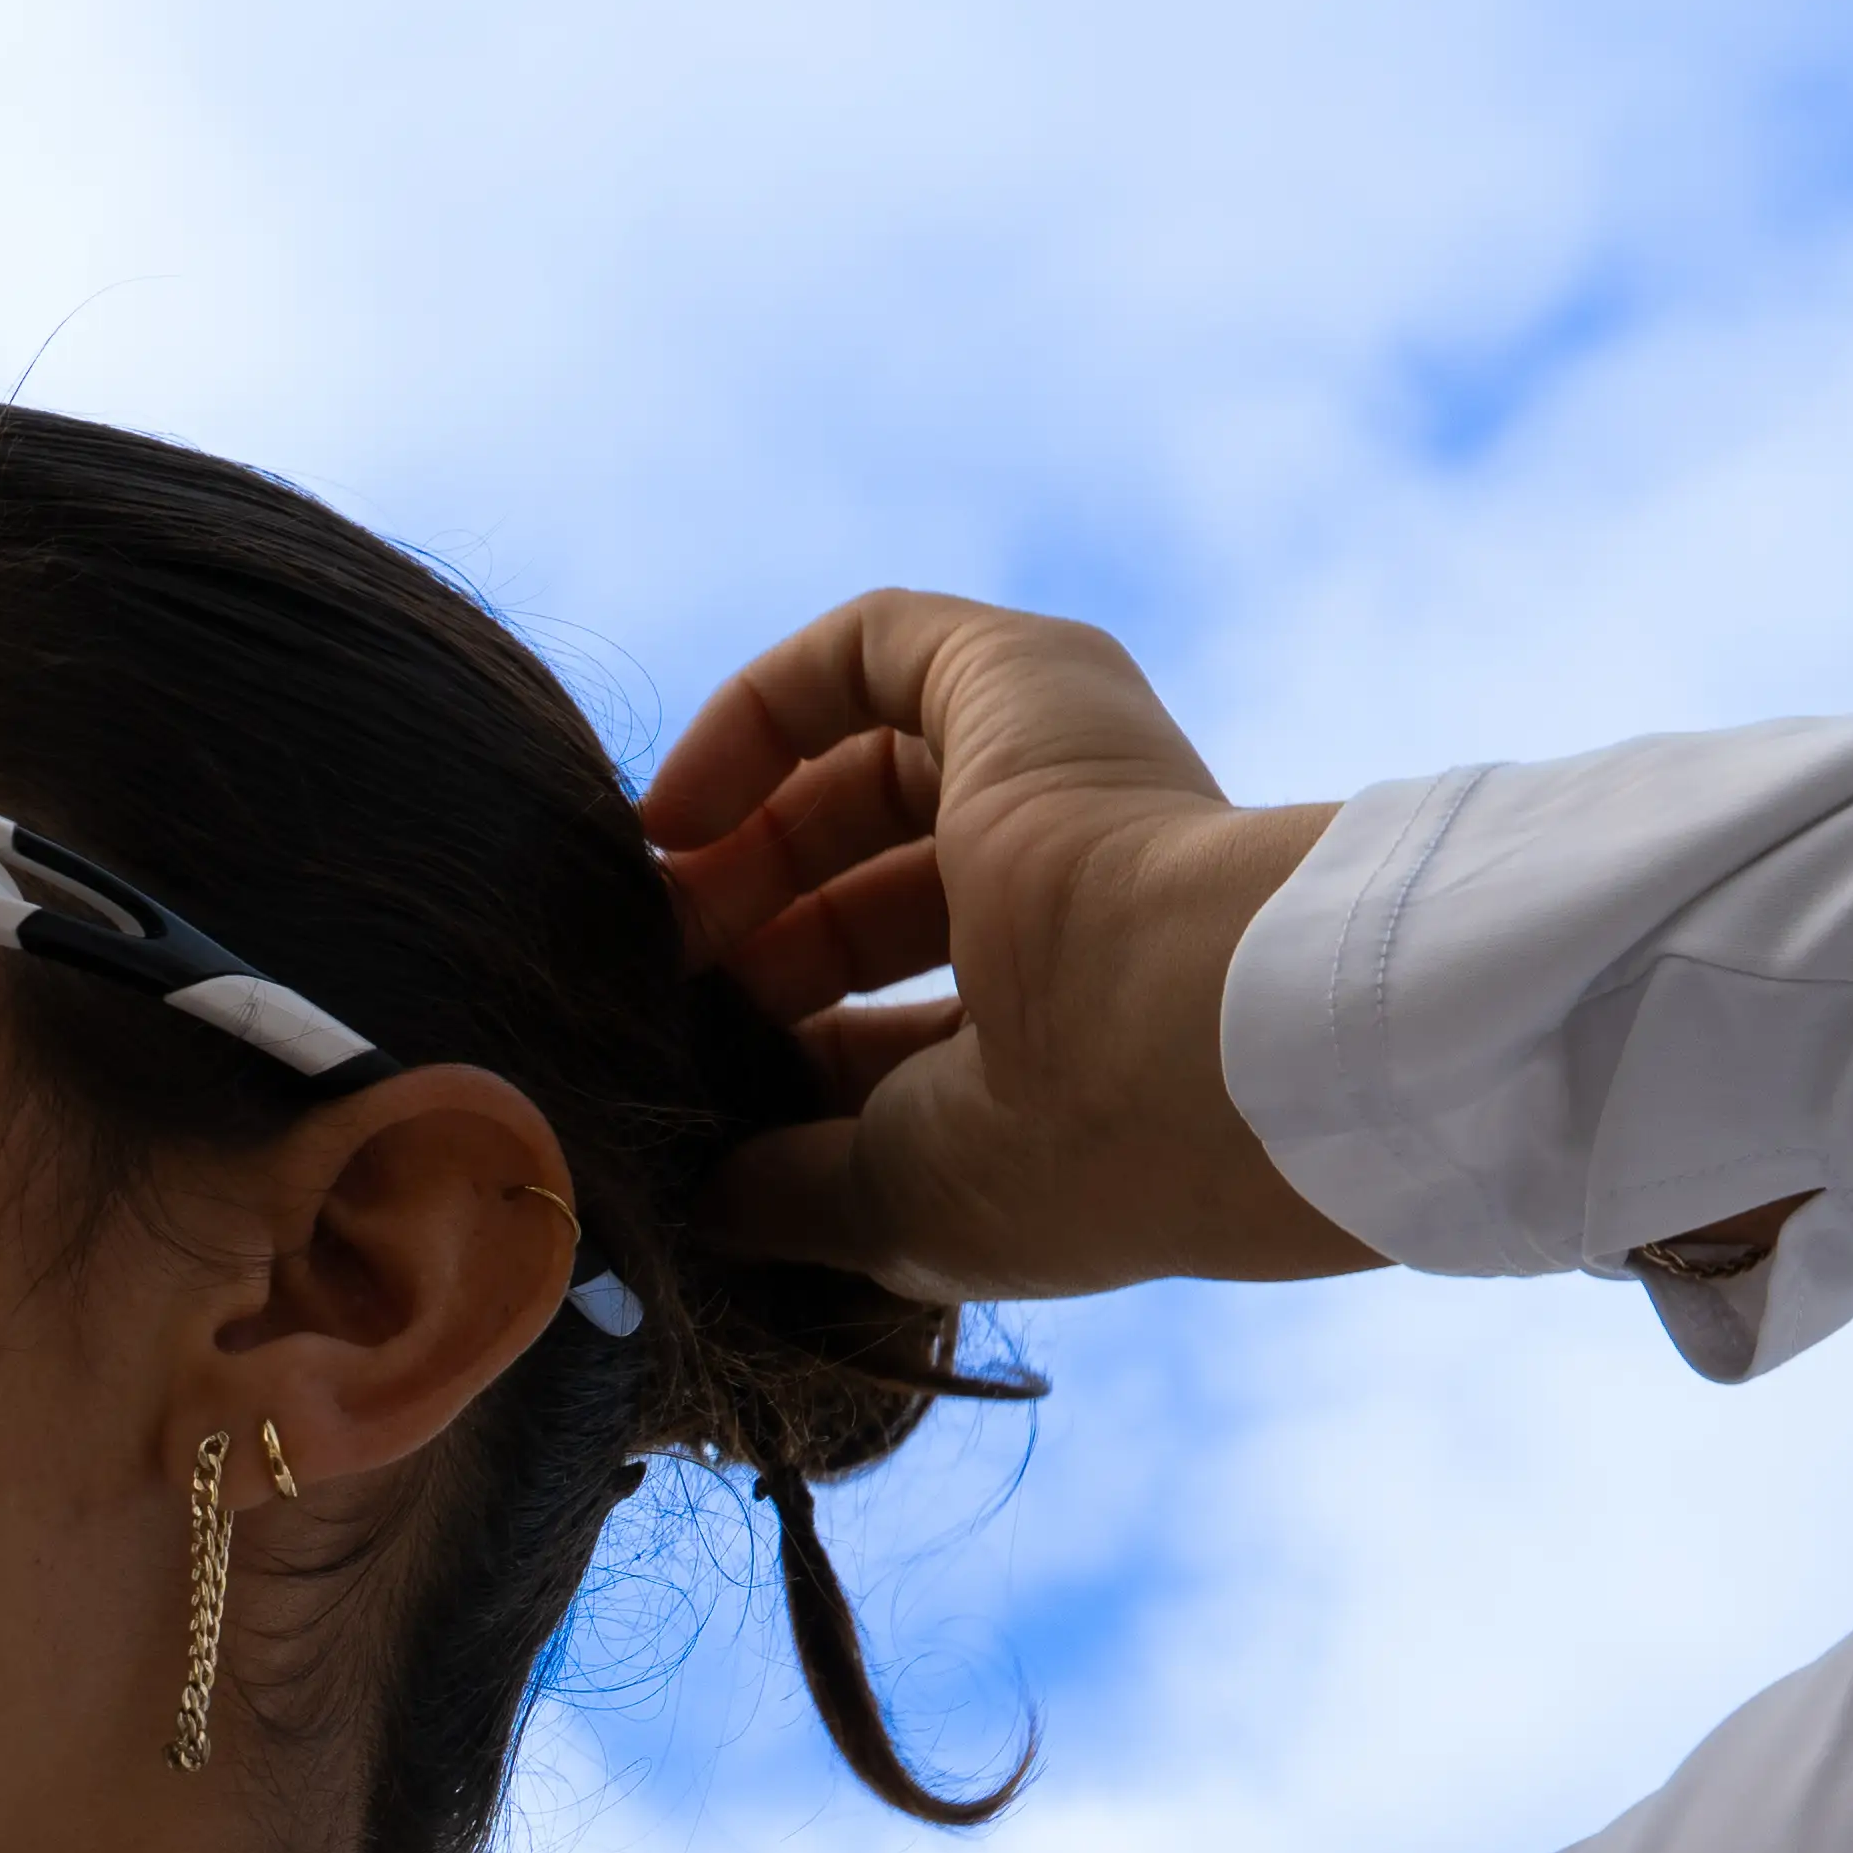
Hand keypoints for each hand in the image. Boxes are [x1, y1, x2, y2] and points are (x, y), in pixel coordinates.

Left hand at [643, 592, 1372, 1302]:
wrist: (1201, 1045)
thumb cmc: (1072, 1155)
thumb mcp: (904, 1203)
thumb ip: (795, 1190)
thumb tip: (704, 1199)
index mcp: (1062, 1025)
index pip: (897, 1023)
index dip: (785, 1042)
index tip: (688, 1079)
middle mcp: (1067, 891)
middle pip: (868, 894)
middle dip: (748, 943)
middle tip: (653, 992)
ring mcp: (1054, 775)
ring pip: (863, 771)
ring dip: (739, 838)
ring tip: (651, 911)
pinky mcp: (1021, 677)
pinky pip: (871, 650)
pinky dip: (756, 712)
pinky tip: (675, 809)